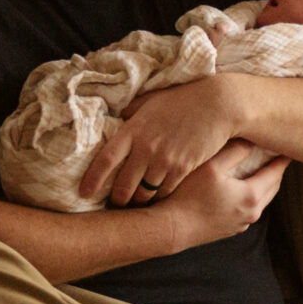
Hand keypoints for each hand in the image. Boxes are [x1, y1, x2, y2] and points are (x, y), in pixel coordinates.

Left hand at [82, 78, 240, 206]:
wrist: (219, 104)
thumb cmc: (183, 99)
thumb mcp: (151, 100)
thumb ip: (131, 112)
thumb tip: (116, 118)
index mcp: (133, 129)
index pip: (105, 160)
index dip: (92, 179)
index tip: (84, 192)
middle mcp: (146, 147)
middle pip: (123, 185)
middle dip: (116, 199)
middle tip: (113, 204)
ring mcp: (165, 160)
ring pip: (144, 193)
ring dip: (138, 201)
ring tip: (134, 204)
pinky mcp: (183, 168)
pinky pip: (165, 192)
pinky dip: (159, 198)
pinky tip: (157, 197)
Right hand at [159, 143, 286, 248]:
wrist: (170, 228)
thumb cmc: (188, 195)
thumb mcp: (211, 167)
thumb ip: (235, 152)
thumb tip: (252, 141)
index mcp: (252, 196)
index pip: (276, 173)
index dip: (283, 159)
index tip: (289, 148)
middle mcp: (252, 213)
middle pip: (272, 188)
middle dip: (276, 171)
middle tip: (278, 156)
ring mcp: (241, 224)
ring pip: (261, 200)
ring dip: (264, 185)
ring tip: (262, 170)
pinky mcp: (230, 230)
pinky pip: (248, 209)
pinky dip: (251, 197)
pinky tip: (242, 189)